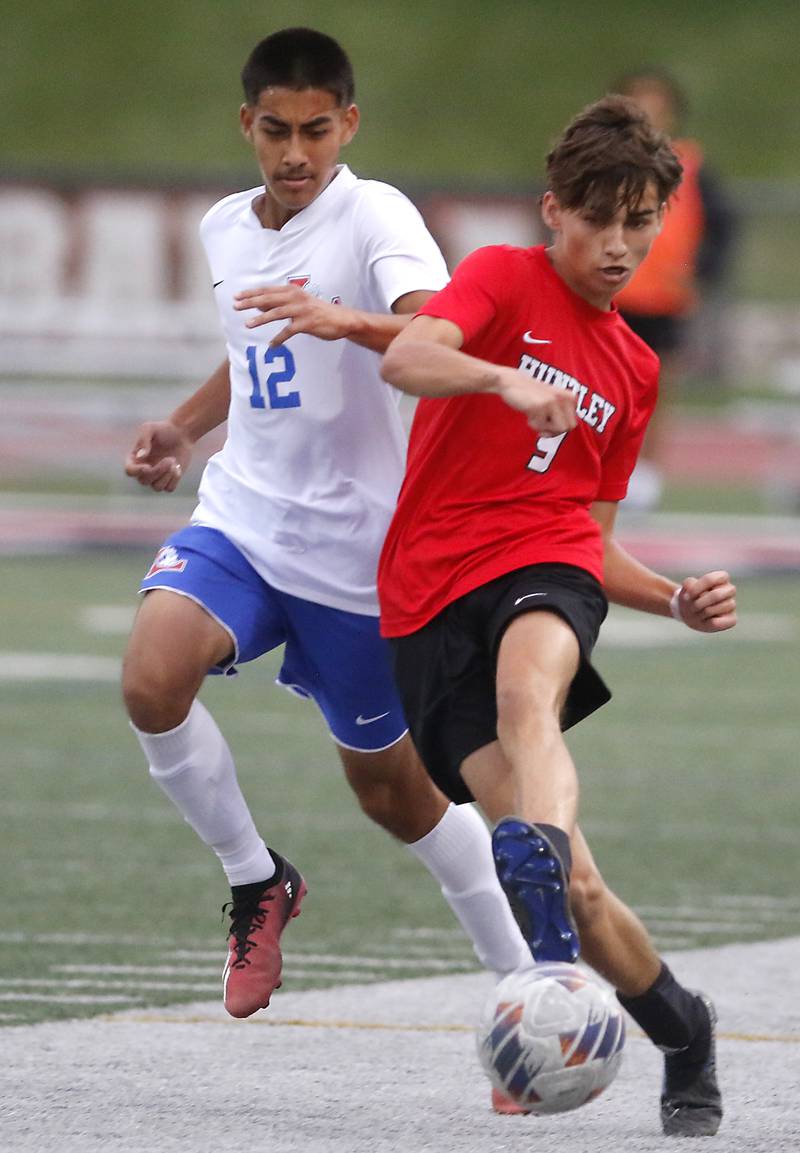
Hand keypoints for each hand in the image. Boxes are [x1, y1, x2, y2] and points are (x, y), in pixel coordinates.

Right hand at [124, 421, 192, 492]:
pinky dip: (174, 479)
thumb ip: (143, 440)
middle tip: (170, 459)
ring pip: (157, 487)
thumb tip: (140, 457)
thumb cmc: (163, 429)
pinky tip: (178, 468)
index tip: (148, 467)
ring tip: (174, 461)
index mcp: (134, 458)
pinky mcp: (168, 480)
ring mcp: (156, 477)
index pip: (129, 471)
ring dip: (167, 475)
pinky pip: (169, 489)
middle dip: (158, 471)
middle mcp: (143, 470)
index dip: (137, 471)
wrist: (181, 434)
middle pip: (144, 481)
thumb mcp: (149, 428)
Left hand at [233, 284, 354, 345]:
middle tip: (236, 306)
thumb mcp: (297, 303)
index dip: (251, 293)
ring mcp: (301, 310)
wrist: (341, 320)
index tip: (236, 296)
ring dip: (261, 319)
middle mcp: (295, 298)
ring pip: (276, 313)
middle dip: (250, 302)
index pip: (267, 290)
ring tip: (247, 325)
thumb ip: (278, 303)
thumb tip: (257, 305)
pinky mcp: (307, 323)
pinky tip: (271, 346)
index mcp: (292, 291)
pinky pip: (289, 331)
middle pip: (268, 299)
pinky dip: (279, 339)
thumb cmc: (317, 312)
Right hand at [496, 368, 577, 434]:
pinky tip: (528, 410)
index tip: (547, 421)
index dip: (558, 428)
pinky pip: (540, 426)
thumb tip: (563, 432)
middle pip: (567, 428)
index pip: (572, 424)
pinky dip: (532, 423)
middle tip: (541, 422)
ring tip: (534, 414)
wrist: (511, 382)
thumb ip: (560, 416)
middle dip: (552, 430)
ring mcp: (554, 401)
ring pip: (556, 429)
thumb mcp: (551, 403)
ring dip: (542, 427)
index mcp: (570, 397)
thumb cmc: (530, 395)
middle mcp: (566, 398)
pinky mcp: (542, 405)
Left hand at [673, 571, 736, 632]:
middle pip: (717, 595)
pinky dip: (710, 622)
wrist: (691, 614)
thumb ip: (689, 584)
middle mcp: (729, 590)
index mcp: (721, 578)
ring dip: (704, 613)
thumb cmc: (691, 598)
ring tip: (696, 614)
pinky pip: (723, 622)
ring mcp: (732, 604)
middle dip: (700, 603)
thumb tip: (691, 585)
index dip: (698, 588)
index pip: (712, 579)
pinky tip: (705, 620)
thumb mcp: (686, 589)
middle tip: (692, 607)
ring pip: (720, 608)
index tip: (687, 595)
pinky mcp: (732, 619)